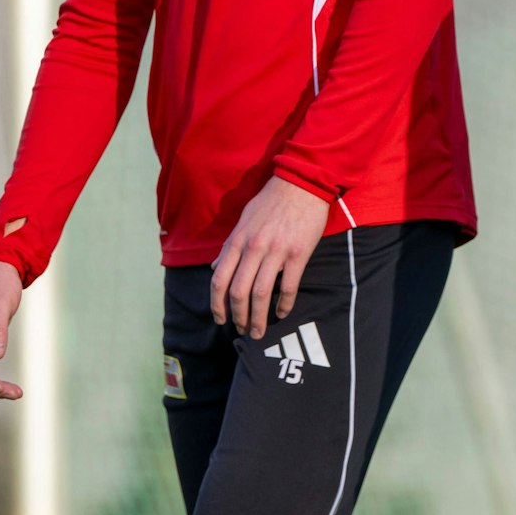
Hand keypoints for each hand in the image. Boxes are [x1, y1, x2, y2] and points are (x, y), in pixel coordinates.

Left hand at [210, 176, 331, 339]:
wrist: (301, 183)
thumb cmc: (271, 201)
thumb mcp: (243, 220)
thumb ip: (229, 245)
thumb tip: (214, 267)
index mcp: (237, 241)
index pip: (219, 279)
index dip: (217, 304)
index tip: (220, 319)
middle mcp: (253, 248)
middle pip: (238, 292)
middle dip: (238, 317)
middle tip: (242, 330)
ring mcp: (276, 251)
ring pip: (261, 294)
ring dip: (259, 318)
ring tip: (259, 331)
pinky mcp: (297, 253)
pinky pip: (288, 286)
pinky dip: (284, 304)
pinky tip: (283, 313)